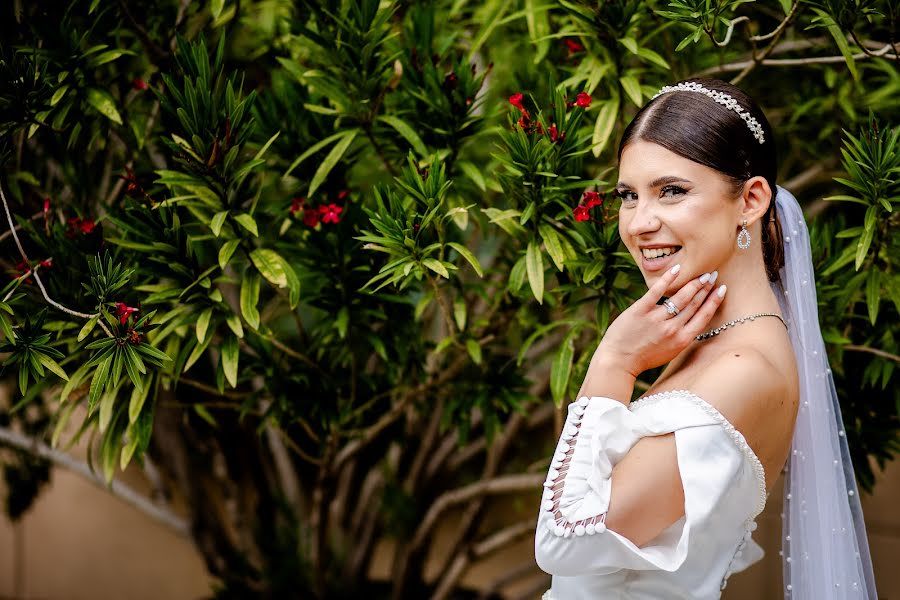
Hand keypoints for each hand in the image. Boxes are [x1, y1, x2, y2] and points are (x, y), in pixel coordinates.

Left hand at [591, 265, 725, 376]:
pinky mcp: (640, 311)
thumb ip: (681, 336)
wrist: (618, 361)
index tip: (721, 289)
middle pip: (694, 304)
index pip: (703, 316)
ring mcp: (656, 319)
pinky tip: (677, 268)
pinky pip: (657, 291)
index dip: (714, 301)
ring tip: (701, 274)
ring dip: (694, 283)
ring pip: (681, 297)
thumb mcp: (669, 352)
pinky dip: (668, 278)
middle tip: (713, 275)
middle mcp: (672, 329)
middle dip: (706, 287)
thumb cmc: (643, 358)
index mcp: (682, 340)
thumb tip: (691, 319)